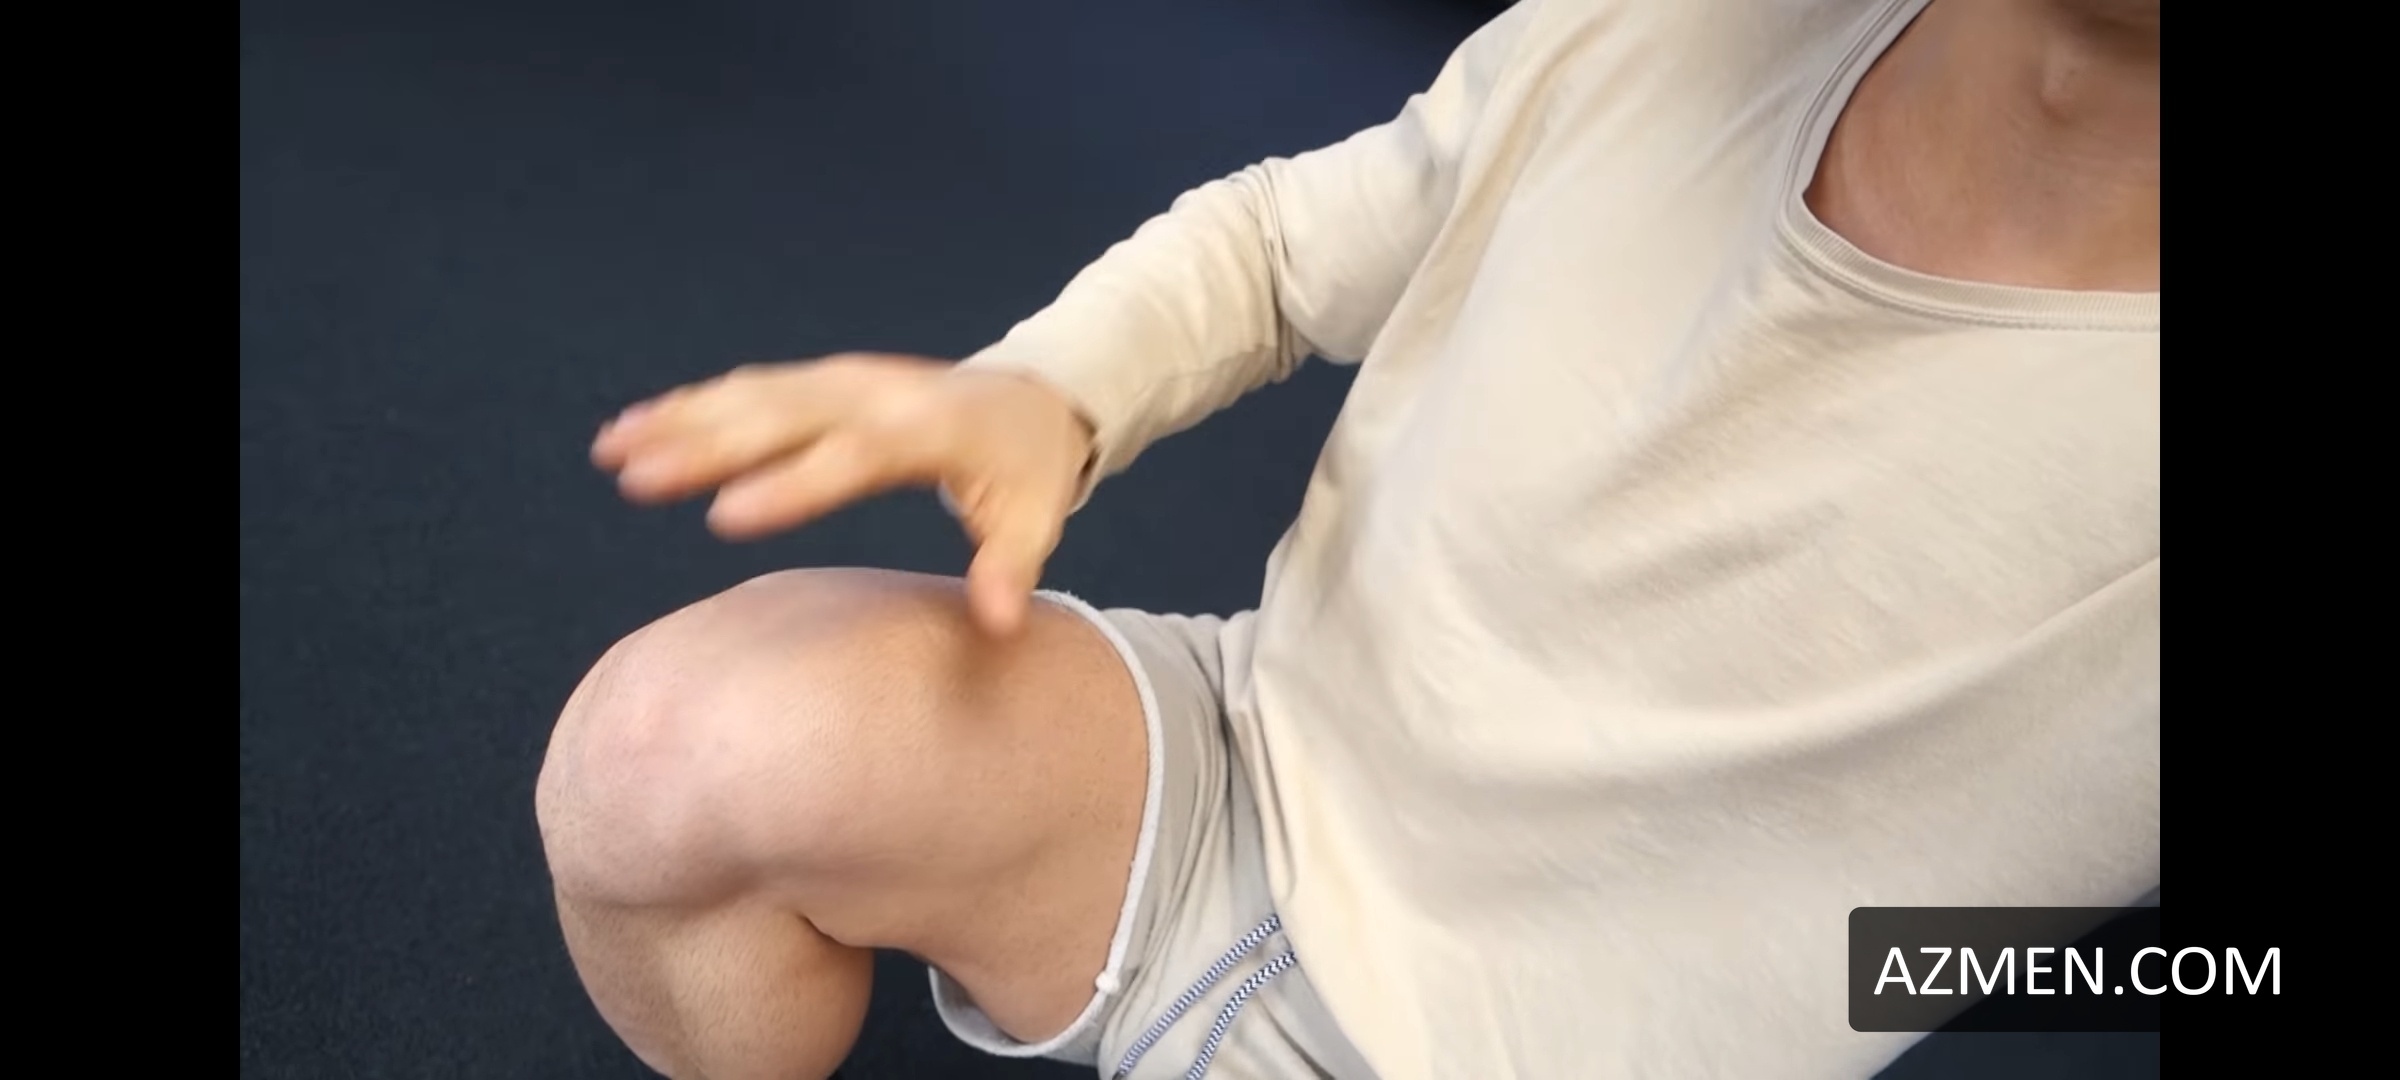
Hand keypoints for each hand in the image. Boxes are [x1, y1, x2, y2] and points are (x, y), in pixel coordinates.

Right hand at [592, 354, 1094, 634]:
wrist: (1030, 395)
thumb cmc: (1026, 471)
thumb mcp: (1035, 517)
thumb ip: (1012, 567)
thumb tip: (1000, 627)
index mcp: (930, 427)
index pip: (853, 456)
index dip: (790, 485)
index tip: (725, 519)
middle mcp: (875, 393)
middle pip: (782, 416)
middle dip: (705, 446)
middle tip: (636, 481)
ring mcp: (842, 380)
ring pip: (749, 396)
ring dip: (678, 420)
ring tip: (611, 450)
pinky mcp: (820, 380)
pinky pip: (746, 388)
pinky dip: (688, 405)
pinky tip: (632, 427)